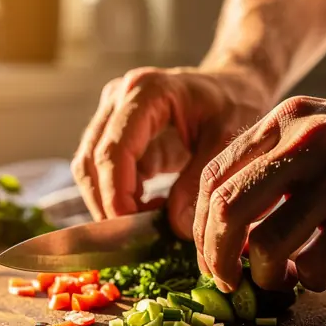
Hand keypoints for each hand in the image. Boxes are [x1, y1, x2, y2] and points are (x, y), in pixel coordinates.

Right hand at [71, 66, 270, 238]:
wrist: (235, 87)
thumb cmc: (236, 104)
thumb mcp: (228, 141)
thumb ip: (201, 182)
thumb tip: (175, 227)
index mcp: (147, 93)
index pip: (114, 152)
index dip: (117, 196)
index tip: (134, 229)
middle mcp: (120, 99)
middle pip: (92, 163)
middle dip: (109, 206)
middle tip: (138, 238)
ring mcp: (113, 117)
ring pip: (89, 171)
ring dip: (109, 204)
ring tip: (147, 223)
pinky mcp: (117, 137)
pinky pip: (103, 175)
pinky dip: (119, 199)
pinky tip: (150, 210)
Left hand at [194, 95, 325, 291]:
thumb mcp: (316, 133)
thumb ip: (270, 167)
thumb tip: (223, 227)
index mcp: (284, 120)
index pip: (213, 177)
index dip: (199, 225)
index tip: (207, 254)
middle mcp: (307, 141)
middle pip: (227, 209)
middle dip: (215, 256)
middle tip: (224, 279)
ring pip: (266, 244)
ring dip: (263, 275)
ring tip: (278, 277)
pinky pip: (314, 266)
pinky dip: (309, 281)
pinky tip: (321, 272)